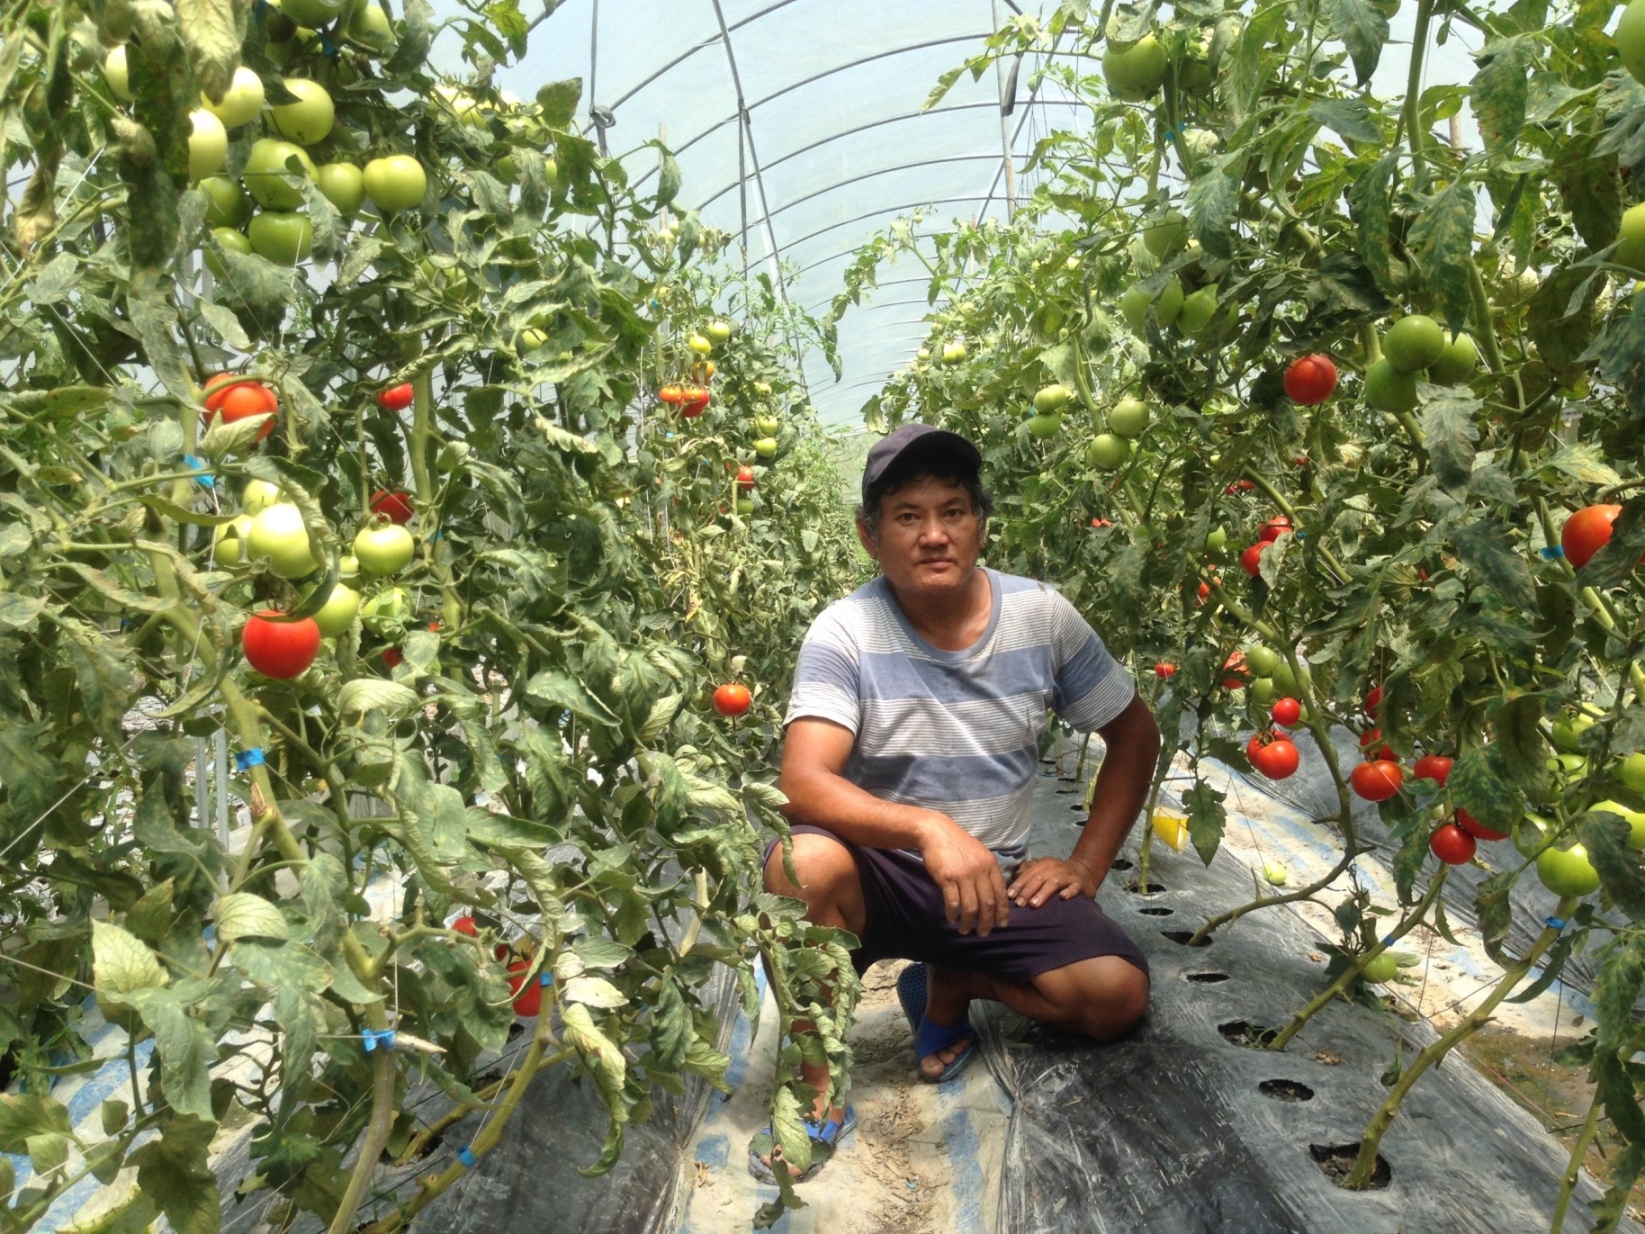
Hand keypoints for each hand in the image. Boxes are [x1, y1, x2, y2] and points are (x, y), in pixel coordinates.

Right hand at [919, 814, 1009, 935]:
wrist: (936, 832)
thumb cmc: (958, 844)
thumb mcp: (979, 854)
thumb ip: (987, 872)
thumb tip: (993, 894)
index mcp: (991, 865)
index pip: (1000, 893)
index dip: (1002, 911)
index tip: (1001, 924)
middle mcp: (980, 871)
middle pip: (988, 903)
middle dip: (987, 922)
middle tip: (984, 933)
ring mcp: (964, 875)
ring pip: (971, 906)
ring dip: (968, 922)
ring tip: (965, 930)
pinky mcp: (947, 878)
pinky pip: (953, 902)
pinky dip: (953, 914)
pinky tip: (952, 919)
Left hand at [1008, 857, 1098, 907]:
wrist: (1084, 871)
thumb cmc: (1058, 874)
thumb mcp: (1042, 869)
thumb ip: (1027, 872)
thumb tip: (1011, 879)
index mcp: (1044, 864)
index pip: (1029, 873)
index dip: (1019, 884)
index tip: (1010, 896)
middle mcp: (1055, 868)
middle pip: (1039, 877)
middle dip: (1028, 890)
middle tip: (1020, 904)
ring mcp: (1068, 876)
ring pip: (1054, 882)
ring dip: (1043, 893)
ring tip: (1034, 904)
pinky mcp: (1080, 884)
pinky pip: (1074, 887)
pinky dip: (1069, 892)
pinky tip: (1063, 897)